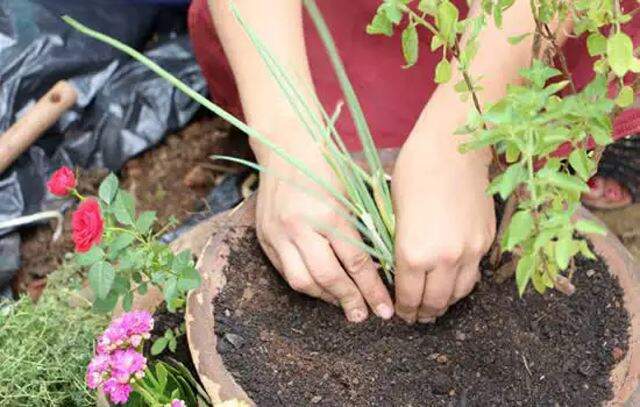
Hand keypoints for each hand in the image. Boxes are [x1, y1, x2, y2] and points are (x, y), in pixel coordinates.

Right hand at [252, 122, 393, 321]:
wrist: (284, 148)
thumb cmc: (326, 168)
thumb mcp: (349, 195)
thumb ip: (359, 231)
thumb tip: (378, 268)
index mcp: (328, 213)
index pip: (355, 262)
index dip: (372, 289)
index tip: (385, 308)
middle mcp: (300, 227)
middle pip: (327, 277)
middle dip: (349, 301)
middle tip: (364, 316)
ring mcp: (278, 233)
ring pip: (302, 281)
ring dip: (326, 298)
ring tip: (343, 304)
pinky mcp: (265, 237)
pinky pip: (286, 272)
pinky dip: (306, 284)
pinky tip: (321, 288)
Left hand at [392, 117, 495, 323]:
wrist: (455, 146)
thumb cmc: (415, 170)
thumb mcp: (394, 211)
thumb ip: (399, 245)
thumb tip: (399, 266)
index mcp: (414, 252)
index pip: (409, 296)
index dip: (403, 309)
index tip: (400, 313)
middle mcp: (445, 258)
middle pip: (436, 301)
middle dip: (424, 313)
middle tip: (417, 316)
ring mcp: (471, 251)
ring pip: (459, 293)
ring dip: (445, 303)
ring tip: (435, 305)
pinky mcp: (487, 240)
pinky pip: (475, 273)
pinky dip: (462, 282)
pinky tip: (453, 280)